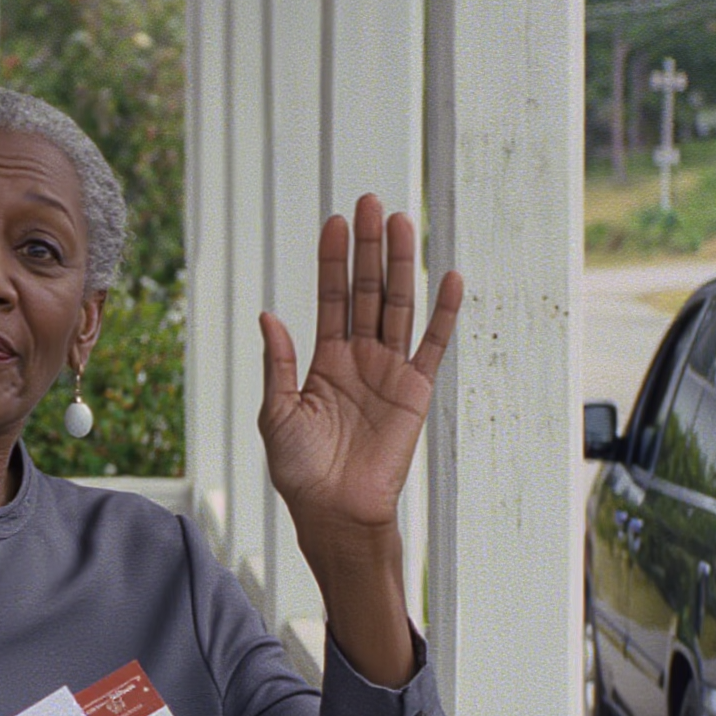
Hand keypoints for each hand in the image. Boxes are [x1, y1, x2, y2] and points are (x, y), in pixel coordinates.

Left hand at [258, 195, 462, 564]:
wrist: (335, 513)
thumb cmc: (301, 472)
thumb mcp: (276, 414)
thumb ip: (278, 364)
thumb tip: (268, 316)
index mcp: (324, 361)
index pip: (330, 298)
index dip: (332, 261)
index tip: (333, 221)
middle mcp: (359, 360)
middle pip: (366, 291)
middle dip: (367, 248)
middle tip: (369, 202)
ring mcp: (389, 373)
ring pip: (397, 307)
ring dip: (400, 265)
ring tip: (400, 222)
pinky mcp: (415, 392)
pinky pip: (432, 345)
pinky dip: (442, 313)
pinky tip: (448, 278)